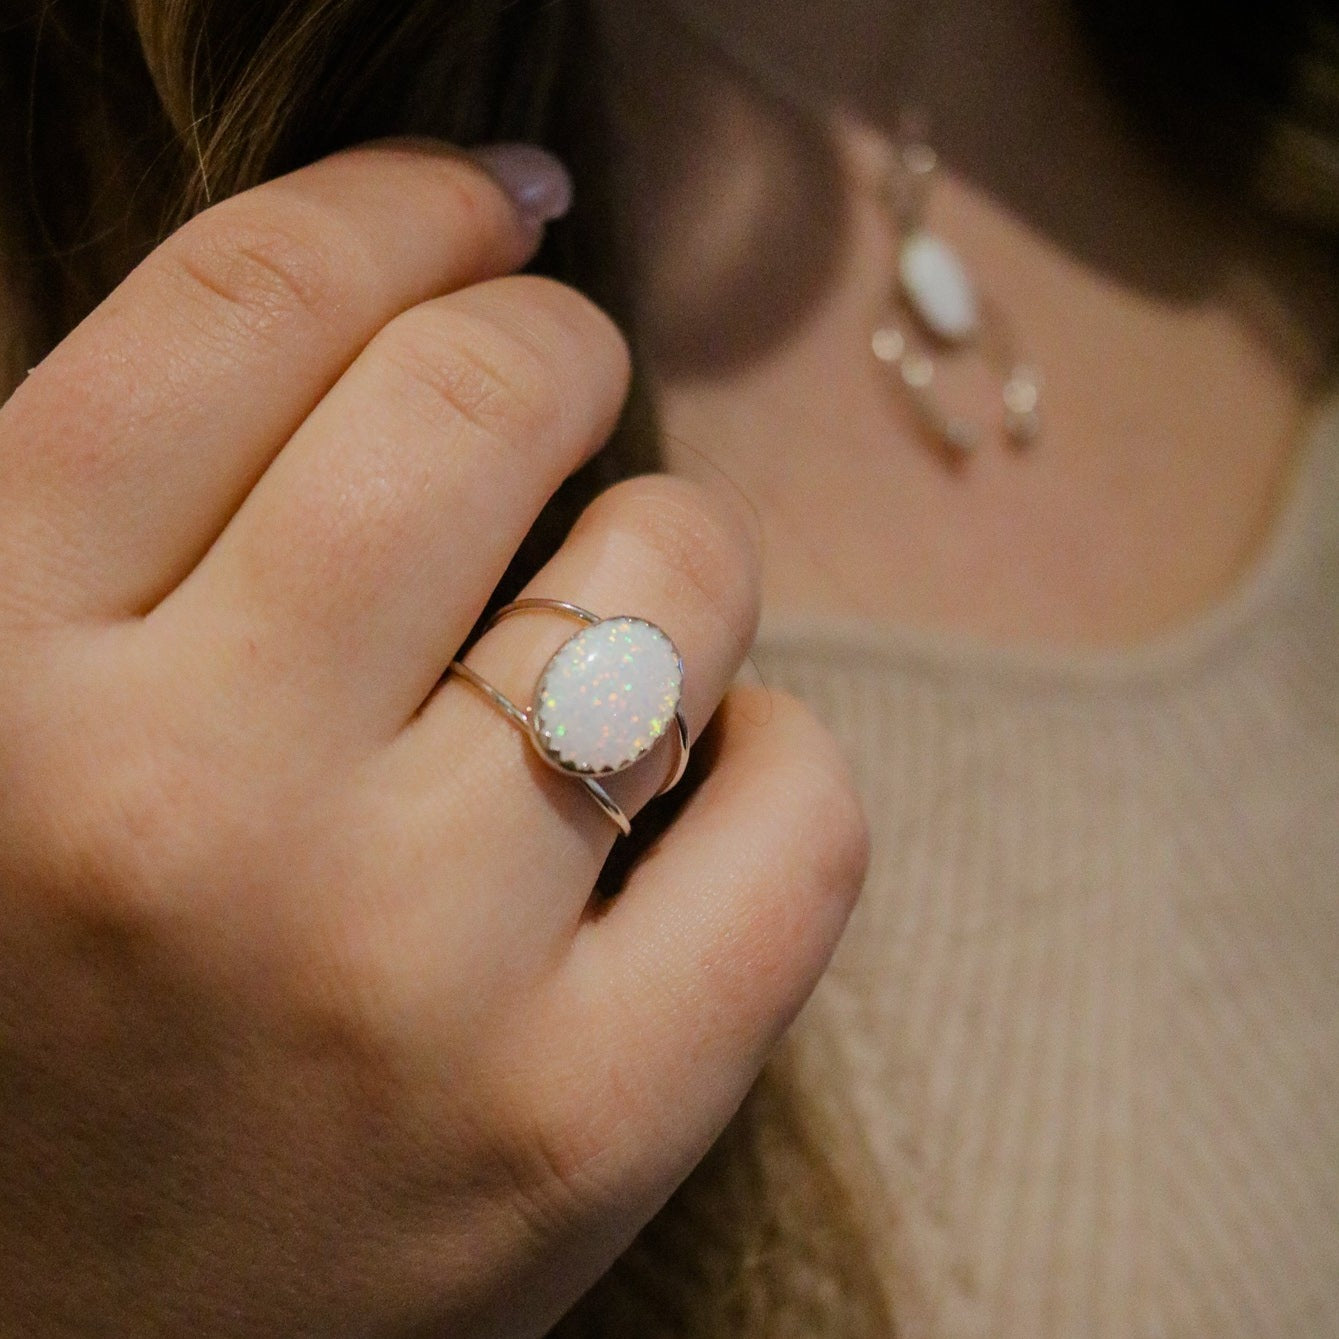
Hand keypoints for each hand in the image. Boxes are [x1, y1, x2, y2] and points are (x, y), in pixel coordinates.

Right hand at [0, 141, 868, 1337]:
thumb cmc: (24, 1018)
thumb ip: (112, 528)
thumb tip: (379, 314)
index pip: (251, 307)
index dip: (403, 205)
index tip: (489, 201)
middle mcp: (182, 812)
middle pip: (475, 405)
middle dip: (551, 344)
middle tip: (558, 376)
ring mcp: (398, 985)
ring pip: (665, 594)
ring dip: (672, 546)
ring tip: (619, 595)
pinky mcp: (574, 1137)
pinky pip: (800, 827)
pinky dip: (785, 752)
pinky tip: (713, 764)